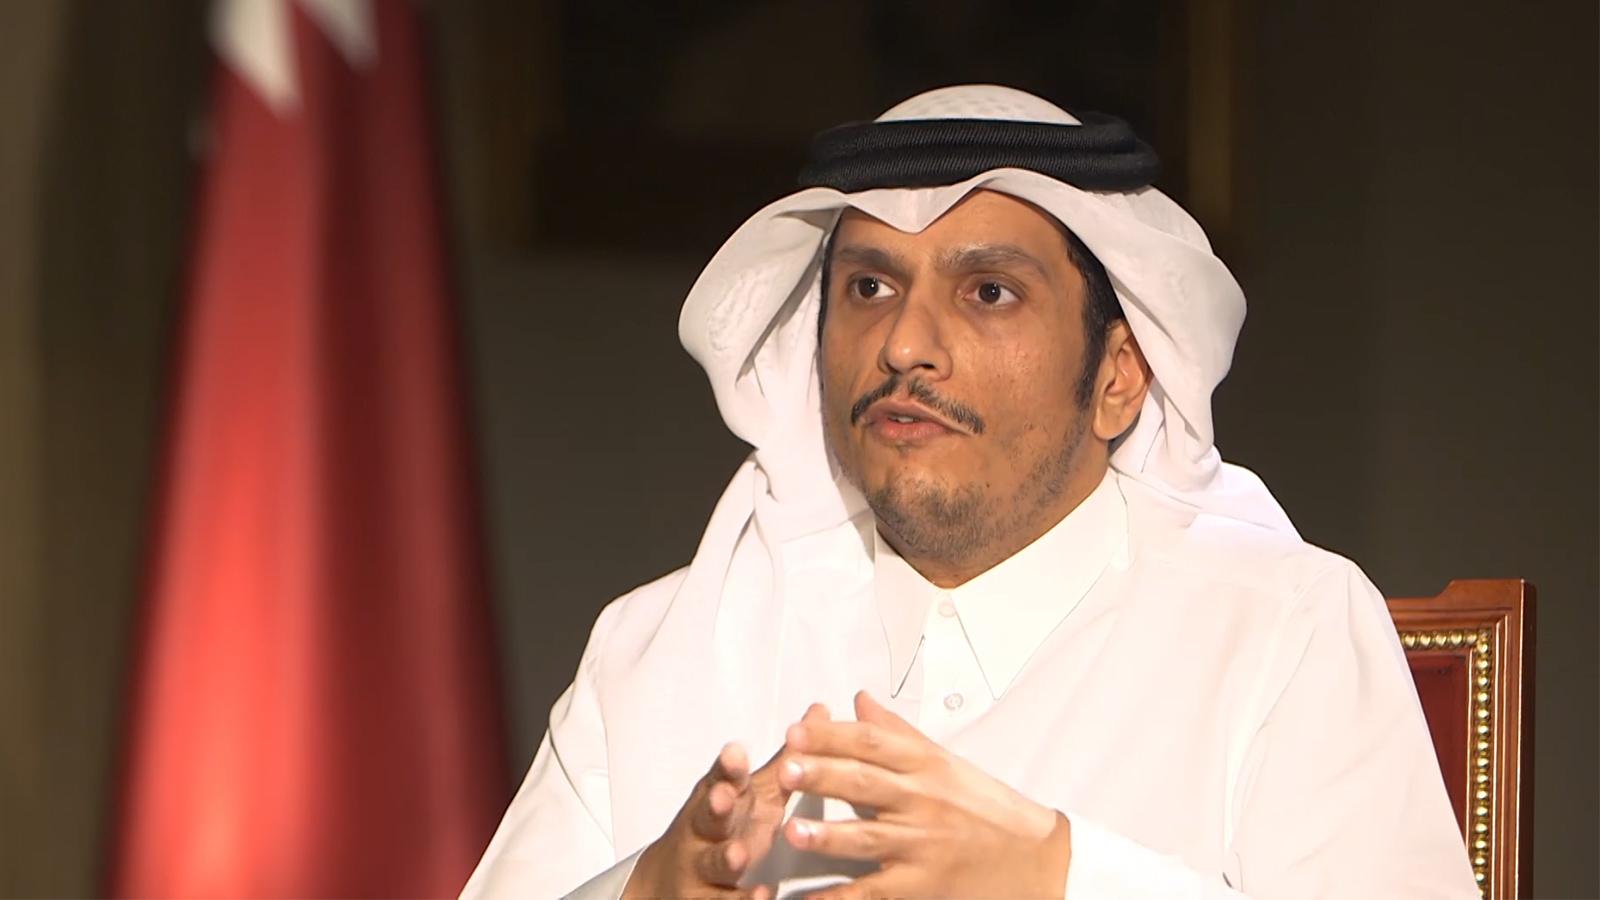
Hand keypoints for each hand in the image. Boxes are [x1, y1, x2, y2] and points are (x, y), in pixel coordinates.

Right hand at [623, 705, 830, 898]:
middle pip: (709, 817)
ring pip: (714, 863)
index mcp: (721, 799)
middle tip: (724, 797)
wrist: (671, 883)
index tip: (736, 751)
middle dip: (715, 806)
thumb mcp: (754, 794)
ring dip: (725, 858)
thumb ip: (786, 759)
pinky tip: (760, 897)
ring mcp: (704, 868)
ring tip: (738, 854)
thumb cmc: (724, 830)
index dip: (727, 767)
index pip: (722, 778)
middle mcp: (707, 832)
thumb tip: (819, 714)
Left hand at [776, 691, 1071, 898]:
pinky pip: (874, 892)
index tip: (797, 730)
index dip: (833, 736)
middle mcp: (924, 802)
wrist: (1036, 858)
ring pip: (870, 838)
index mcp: (926, 766)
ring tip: (793, 830)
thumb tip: (859, 700)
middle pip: (868, 784)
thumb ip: (896, 733)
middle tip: (785, 767)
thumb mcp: (945, 763)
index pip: (874, 744)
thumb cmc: (987, 809)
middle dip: (825, 775)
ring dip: (829, 835)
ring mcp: (923, 845)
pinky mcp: (923, 885)